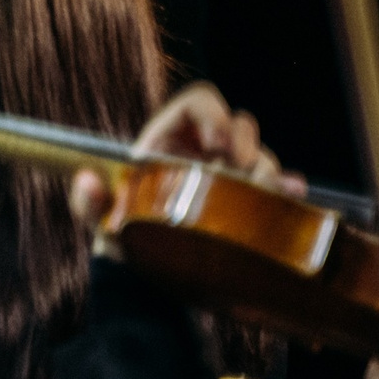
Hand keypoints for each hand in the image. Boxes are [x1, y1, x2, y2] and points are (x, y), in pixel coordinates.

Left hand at [68, 82, 302, 249]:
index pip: (198, 103)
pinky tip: (292, 195)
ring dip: (266, 168)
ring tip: (261, 191)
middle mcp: (203, 152)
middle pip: (239, 124)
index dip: (212, 113)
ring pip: (261, 155)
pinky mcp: (250, 203)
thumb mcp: (101, 221)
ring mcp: (230, 176)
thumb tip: (86, 181)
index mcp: (169, 141)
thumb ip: (87, 202)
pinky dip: (288, 189)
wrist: (148, 275)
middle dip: (246, 140)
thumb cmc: (123, 237)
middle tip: (238, 167)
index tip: (216, 143)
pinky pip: (278, 188)